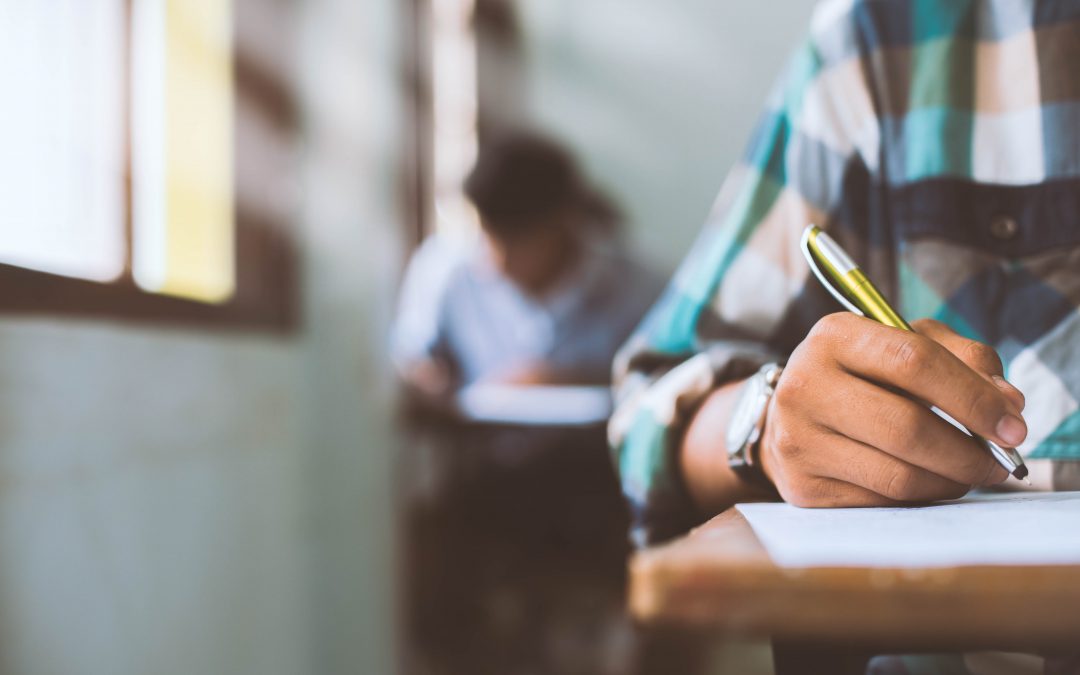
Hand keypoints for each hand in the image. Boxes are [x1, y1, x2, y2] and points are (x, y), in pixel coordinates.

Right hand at [759, 314, 1026, 506]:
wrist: (793, 415)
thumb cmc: (864, 375)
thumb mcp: (908, 343)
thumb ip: (964, 359)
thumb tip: (1008, 405)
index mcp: (834, 336)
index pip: (913, 361)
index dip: (973, 397)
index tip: (1013, 424)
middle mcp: (805, 385)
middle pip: (907, 427)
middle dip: (969, 451)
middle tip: (1001, 461)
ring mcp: (798, 440)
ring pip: (898, 475)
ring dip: (951, 480)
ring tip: (969, 472)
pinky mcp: (801, 486)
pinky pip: (881, 502)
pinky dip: (920, 497)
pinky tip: (929, 481)